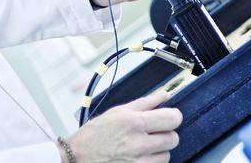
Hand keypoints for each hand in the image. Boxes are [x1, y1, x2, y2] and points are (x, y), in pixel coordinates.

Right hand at [65, 91, 181, 162]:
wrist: (77, 157)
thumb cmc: (94, 135)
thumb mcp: (118, 112)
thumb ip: (145, 103)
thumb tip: (165, 94)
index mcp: (134, 123)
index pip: (173, 119)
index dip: (173, 117)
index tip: (168, 118)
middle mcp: (138, 144)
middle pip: (173, 139)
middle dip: (166, 135)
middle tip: (153, 134)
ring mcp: (138, 162)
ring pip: (166, 156)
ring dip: (159, 151)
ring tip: (143, 147)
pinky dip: (151, 162)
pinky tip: (139, 157)